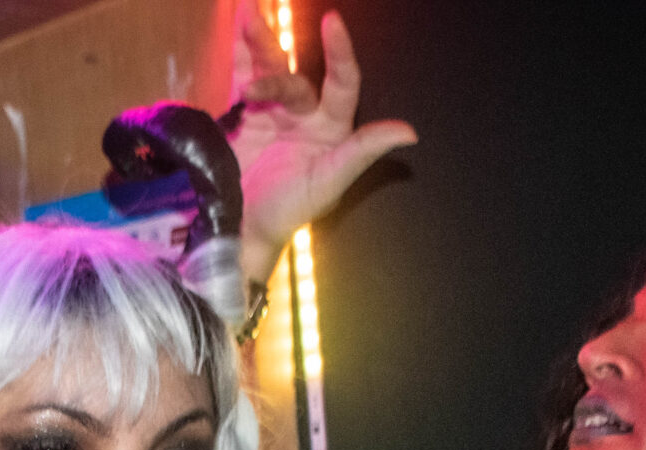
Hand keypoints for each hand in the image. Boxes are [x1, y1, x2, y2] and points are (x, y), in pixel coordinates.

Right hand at [228, 8, 416, 283]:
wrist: (238, 231)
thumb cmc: (287, 214)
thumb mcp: (328, 183)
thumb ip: (363, 151)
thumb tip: (409, 132)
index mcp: (330, 129)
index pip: (341, 82)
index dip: (339, 53)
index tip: (332, 22)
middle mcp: (304, 116)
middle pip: (294, 72)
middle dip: (274, 48)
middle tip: (258, 18)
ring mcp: (272, 115)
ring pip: (268, 69)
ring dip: (258, 42)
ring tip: (247, 14)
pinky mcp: (243, 119)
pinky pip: (242, 78)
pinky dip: (239, 54)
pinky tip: (236, 26)